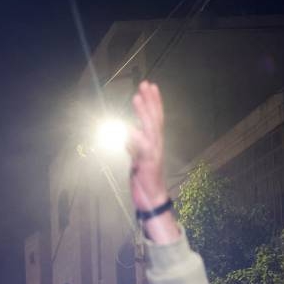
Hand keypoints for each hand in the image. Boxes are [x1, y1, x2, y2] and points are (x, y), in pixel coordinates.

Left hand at [126, 81, 167, 211]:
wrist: (152, 200)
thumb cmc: (145, 179)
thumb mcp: (138, 159)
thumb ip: (134, 146)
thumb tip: (127, 133)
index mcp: (154, 143)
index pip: (156, 118)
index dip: (154, 102)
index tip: (150, 86)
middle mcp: (156, 145)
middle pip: (154, 119)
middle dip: (150, 101)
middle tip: (145, 84)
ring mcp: (153, 154)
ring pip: (149, 130)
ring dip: (143, 113)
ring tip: (136, 98)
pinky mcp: (146, 165)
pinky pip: (140, 150)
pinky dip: (134, 139)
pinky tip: (128, 129)